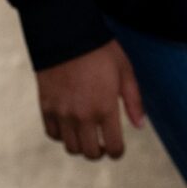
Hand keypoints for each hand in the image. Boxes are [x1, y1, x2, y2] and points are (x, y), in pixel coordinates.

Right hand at [36, 39, 145, 159]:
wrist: (66, 34)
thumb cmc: (100, 51)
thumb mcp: (125, 71)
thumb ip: (134, 101)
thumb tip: (140, 126)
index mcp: (105, 108)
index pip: (113, 148)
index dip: (117, 152)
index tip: (117, 148)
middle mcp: (82, 116)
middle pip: (90, 153)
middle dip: (99, 152)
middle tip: (102, 143)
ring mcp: (62, 113)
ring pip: (71, 148)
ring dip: (81, 145)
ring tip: (86, 134)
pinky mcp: (46, 107)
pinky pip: (52, 134)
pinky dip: (61, 135)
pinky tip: (69, 125)